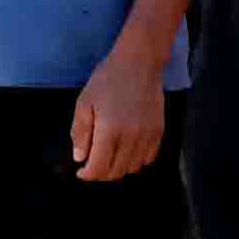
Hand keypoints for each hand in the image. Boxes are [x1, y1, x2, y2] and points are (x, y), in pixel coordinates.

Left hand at [72, 43, 168, 182]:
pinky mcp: (159, 131)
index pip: (98, 167)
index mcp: (109, 130)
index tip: (81, 172)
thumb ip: (80, 132)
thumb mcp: (85, 102)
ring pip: (132, 168)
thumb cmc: (107, 80)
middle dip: (101, 173)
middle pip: (116, 171)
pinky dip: (136, 161)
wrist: (139, 63)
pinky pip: (148, 158)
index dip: (88, 175)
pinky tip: (126, 151)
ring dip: (118, 168)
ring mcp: (147, 135)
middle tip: (93, 164)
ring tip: (109, 157)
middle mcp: (131, 137)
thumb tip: (80, 158)